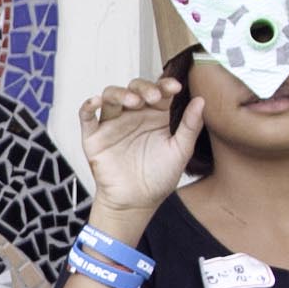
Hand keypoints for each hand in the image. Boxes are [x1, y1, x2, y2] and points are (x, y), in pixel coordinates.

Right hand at [75, 78, 203, 221]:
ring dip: (120, 94)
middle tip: (154, 97)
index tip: (175, 87)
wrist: (137, 202)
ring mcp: (112, 124)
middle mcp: (133, 116)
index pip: (158, 91)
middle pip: (133, 88)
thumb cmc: (158, 178)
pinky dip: (88, 106)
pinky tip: (95, 102)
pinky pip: (86, 117)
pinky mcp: (94, 137)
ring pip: (111, 96)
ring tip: (132, 101)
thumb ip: (190, 126)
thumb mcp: (180, 151)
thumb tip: (201, 100)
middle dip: (143, 88)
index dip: (165, 84)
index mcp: (154, 116)